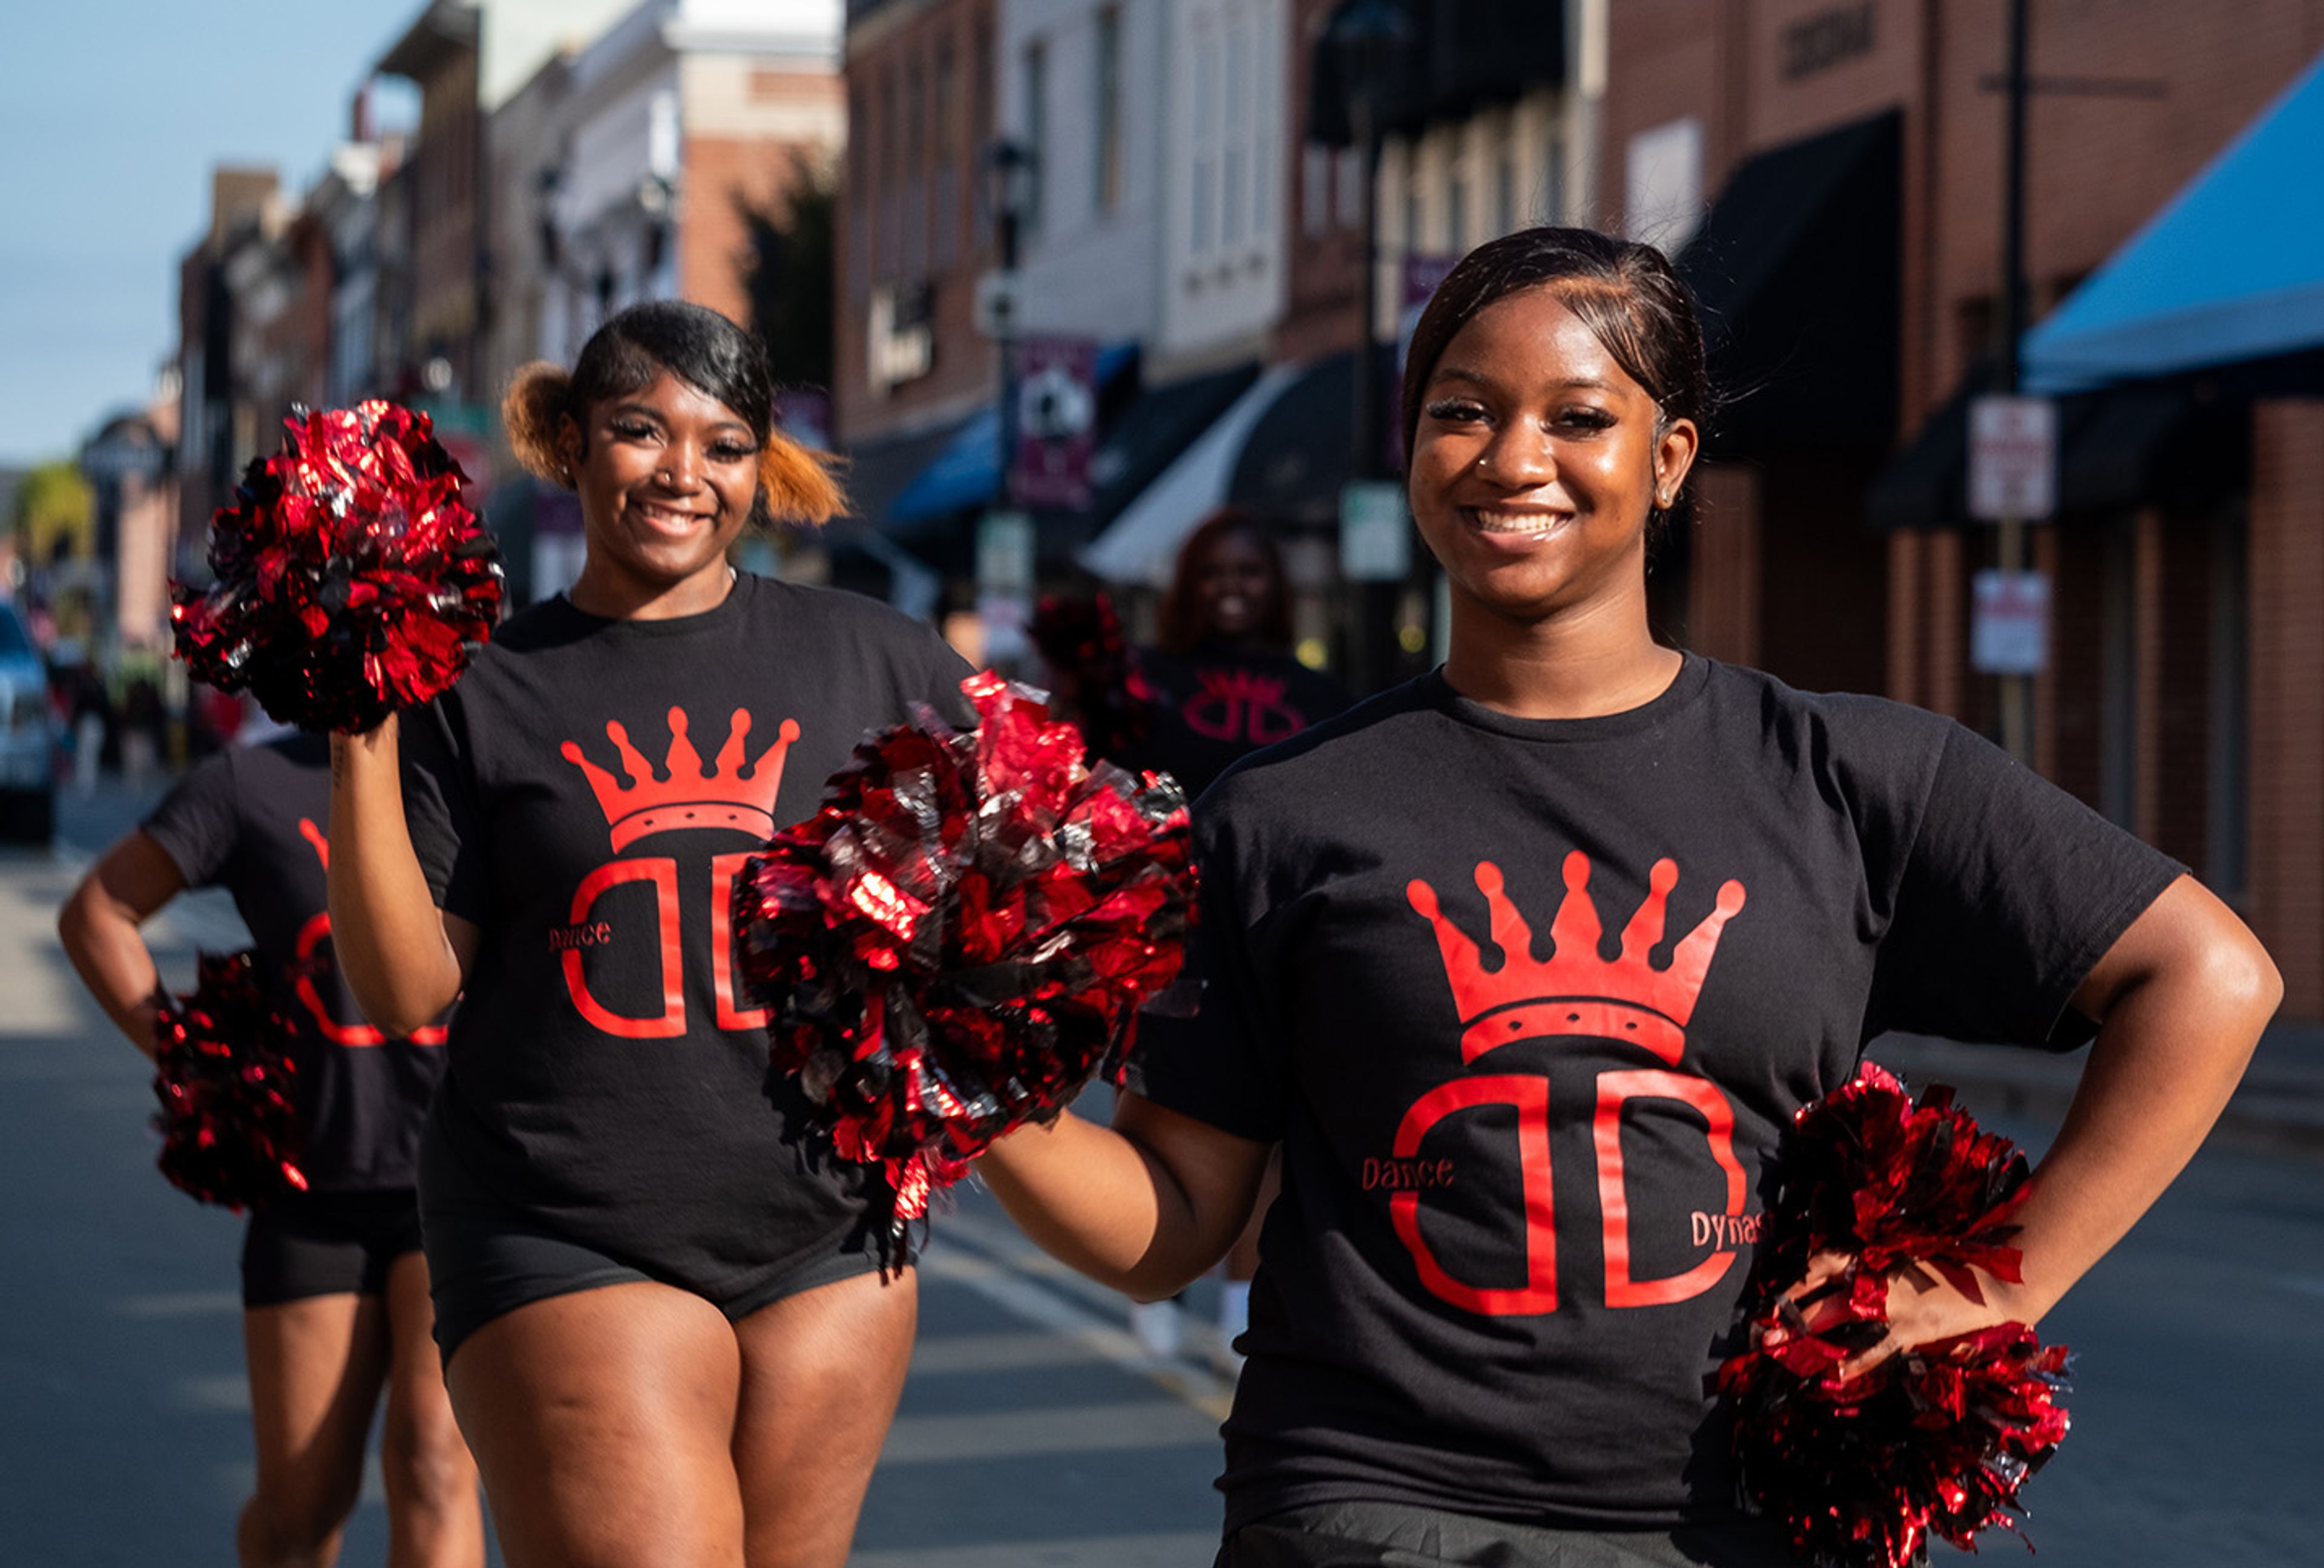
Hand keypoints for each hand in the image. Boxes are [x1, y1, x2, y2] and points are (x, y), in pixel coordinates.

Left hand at [1766, 1249, 2035, 1382]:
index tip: (1774, 1294)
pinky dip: (1855, 1362)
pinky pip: (1876, 1349)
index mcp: (1874, 1258)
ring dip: (1807, 1335)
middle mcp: (1876, 1280)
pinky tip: (1833, 1373)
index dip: (1797, 1278)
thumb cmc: (1951, 1263)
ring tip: (1778, 1348)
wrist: (1996, 1279)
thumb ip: (1876, 1266)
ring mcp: (1892, 1306)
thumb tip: (1845, 1275)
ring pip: (1838, 1320)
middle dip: (1789, 1312)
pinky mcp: (1911, 1330)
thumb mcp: (1908, 1256)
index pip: (1823, 1263)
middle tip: (1761, 1328)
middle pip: (1821, 1295)